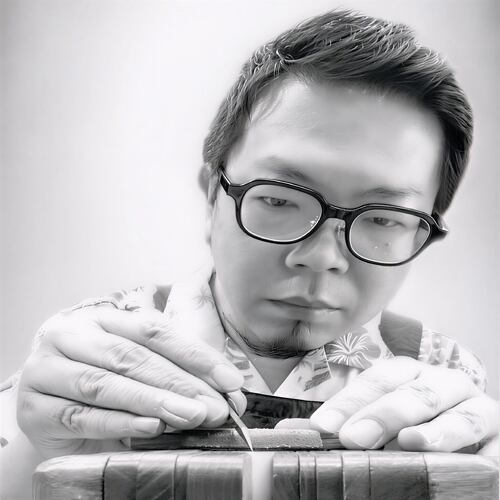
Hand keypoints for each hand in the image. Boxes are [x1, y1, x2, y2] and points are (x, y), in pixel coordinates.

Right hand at [17, 306, 244, 457]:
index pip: (153, 330)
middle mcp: (71, 336)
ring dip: (153, 401)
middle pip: (131, 356)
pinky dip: (121, 422)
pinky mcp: (34, 409)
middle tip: (213, 406)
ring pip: (106, 383)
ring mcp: (46, 370)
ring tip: (190, 415)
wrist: (54, 422)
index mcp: (101, 319)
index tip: (229, 380)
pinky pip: (82, 416)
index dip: (194, 354)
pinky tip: (152, 427)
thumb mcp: (143, 372)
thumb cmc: (106, 390)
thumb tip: (230, 392)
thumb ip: (180, 373)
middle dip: (178, 382)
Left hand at [281, 357, 497, 452]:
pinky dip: (483, 456)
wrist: (468, 431)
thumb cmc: (413, 423)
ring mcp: (474, 406)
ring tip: (410, 443)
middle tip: (352, 438)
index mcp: (407, 374)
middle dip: (382, 415)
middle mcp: (441, 383)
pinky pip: (494, 445)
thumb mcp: (376, 420)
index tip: (322, 427)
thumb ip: (341, 424)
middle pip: (413, 393)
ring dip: (436, 429)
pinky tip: (471, 466)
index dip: (349, 402)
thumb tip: (288, 432)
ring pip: (459, 413)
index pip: (375, 381)